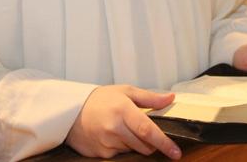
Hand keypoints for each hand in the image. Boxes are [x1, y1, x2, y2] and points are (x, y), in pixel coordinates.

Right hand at [65, 85, 181, 159]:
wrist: (70, 111)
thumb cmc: (100, 99)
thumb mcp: (125, 92)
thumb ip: (150, 98)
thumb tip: (170, 98)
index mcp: (122, 110)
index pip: (148, 130)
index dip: (164, 143)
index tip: (175, 152)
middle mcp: (114, 128)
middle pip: (144, 145)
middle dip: (150, 142)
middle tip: (143, 130)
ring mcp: (106, 143)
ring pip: (133, 151)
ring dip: (135, 144)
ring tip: (123, 129)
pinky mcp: (101, 154)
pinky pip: (120, 155)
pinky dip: (122, 148)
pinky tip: (112, 136)